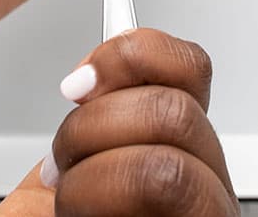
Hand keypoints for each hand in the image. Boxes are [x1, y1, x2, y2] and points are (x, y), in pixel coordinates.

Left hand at [0, 29, 238, 216]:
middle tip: (63, 166)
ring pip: (167, 166)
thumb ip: (90, 121)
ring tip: (72, 204)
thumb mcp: (58, 180)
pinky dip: (93, 205)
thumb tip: (96, 66)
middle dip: (92, 130)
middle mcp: (200, 191)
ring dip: (92, 180)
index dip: (139, 55)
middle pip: (175, 113)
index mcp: (176, 154)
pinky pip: (158, 196)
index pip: (192, 72)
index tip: (83, 76)